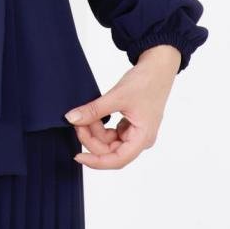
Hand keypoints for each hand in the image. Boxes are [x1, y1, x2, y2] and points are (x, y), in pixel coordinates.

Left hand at [63, 44, 181, 167]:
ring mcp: (135, 132)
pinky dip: (100, 125)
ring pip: (109, 142)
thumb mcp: (117, 96)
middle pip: (111, 150)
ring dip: (94, 131)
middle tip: (77, 122)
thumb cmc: (146, 82)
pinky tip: (93, 115)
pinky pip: (112, 132)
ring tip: (85, 115)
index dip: (96, 161)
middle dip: (92, 139)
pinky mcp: (131, 124)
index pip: (118, 159)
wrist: (157, 67)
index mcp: (143, 138)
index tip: (78, 156)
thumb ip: (94, 110)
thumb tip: (72, 118)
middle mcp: (140, 139)